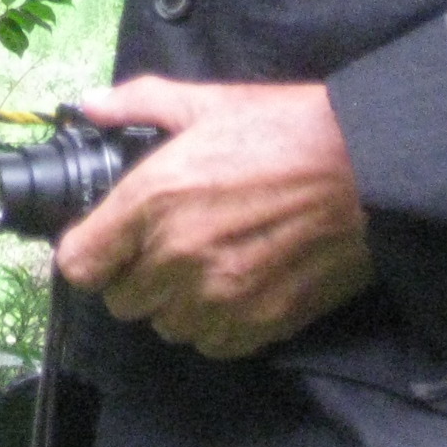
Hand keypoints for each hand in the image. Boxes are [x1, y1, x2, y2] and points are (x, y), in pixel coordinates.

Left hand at [56, 77, 373, 360]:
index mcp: (153, 198)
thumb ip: (137, 103)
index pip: (80, 264)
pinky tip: (230, 289)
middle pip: (120, 301)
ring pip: (165, 326)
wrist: (366, 169)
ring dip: (173, 303)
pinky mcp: (261, 323)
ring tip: (199, 267)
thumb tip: (90, 107)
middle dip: (131, 276)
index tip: (101, 243)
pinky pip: (211, 344)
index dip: (86, 253)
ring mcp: (220, 296)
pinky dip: (213, 325)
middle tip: (157, 248)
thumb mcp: (205, 102)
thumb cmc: (285, 129)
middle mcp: (177, 255)